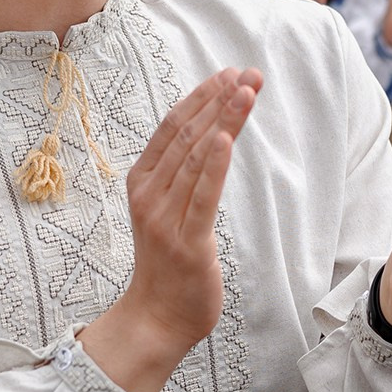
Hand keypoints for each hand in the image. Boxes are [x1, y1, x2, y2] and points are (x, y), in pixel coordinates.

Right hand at [80, 68, 260, 391]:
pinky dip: (214, 163)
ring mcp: (165, 218)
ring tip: (247, 90)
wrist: (156, 319)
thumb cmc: (168, 266)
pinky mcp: (187, 241)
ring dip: (224, 119)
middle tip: (249, 72)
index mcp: (142, 183)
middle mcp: (150, 195)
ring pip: (196, 157)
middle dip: (220, 99)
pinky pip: (202, 195)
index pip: (172, 128)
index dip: (201, 97)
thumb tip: (209, 139)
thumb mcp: (168, 212)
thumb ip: (182, 178)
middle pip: (187, 135)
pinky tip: (227, 137)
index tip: (229, 74)